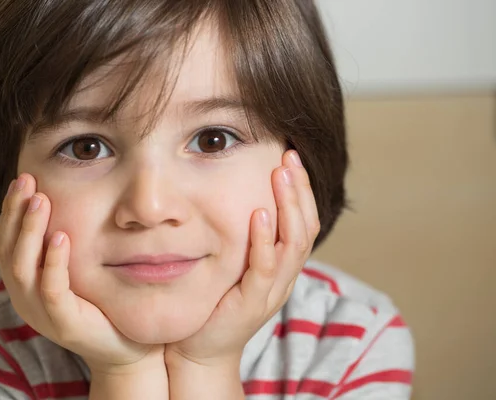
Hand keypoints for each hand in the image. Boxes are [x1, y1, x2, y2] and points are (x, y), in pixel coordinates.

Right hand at [0, 173, 163, 373]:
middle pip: (7, 250)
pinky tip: (62, 237)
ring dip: (30, 231)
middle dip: (15, 212)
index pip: (6, 242)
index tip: (22, 178)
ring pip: (22, 268)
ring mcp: (41, 312)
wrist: (124, 347)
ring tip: (41, 200)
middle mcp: (24, 297)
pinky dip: (54, 262)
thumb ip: (62, 242)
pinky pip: (52, 290)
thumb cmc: (100, 302)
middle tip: (26, 181)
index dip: (10, 210)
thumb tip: (64, 197)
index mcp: (24, 283)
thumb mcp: (75, 268)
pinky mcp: (64, 324)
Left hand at [165, 150, 319, 366]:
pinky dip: (266, 240)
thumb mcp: (234, 262)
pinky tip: (261, 215)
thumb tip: (236, 194)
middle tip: (290, 157)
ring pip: (293, 244)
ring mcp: (271, 291)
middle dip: (299, 190)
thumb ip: (243, 236)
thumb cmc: (214, 301)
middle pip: (305, 227)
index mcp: (282, 264)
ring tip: (281, 175)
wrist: (200, 348)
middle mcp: (284, 276)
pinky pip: (265, 269)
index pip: (303, 221)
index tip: (290, 157)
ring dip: (289, 207)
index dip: (301, 190)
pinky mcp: (252, 304)